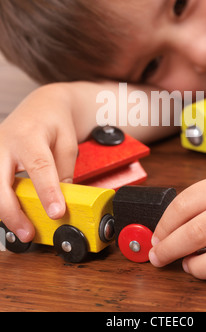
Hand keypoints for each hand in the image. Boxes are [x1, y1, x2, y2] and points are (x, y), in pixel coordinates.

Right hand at [0, 84, 77, 241]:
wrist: (40, 106)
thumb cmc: (54, 122)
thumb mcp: (67, 144)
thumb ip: (64, 172)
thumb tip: (61, 202)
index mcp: (30, 135)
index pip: (39, 167)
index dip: (47, 191)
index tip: (56, 212)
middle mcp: (5, 143)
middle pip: (1, 183)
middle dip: (12, 212)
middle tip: (28, 232)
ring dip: (3, 211)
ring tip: (21, 228)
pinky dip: (0, 201)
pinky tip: (11, 214)